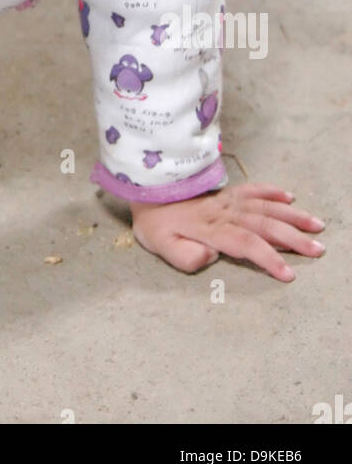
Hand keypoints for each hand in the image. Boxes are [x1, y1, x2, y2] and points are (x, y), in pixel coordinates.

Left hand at [130, 182, 325, 280]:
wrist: (144, 192)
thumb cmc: (155, 225)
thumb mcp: (161, 247)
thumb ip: (185, 256)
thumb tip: (210, 255)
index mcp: (209, 228)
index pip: (244, 243)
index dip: (267, 258)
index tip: (289, 274)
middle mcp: (222, 212)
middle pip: (263, 224)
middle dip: (292, 238)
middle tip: (318, 250)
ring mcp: (226, 200)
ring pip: (264, 205)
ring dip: (291, 215)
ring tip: (316, 225)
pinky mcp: (225, 193)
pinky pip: (251, 189)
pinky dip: (271, 191)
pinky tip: (290, 196)